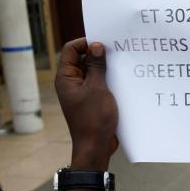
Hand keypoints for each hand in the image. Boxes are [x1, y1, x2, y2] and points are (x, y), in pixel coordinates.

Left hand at [55, 38, 118, 168]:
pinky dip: (109, 80)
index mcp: (66, 77)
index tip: (103, 44)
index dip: (85, 43)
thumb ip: (97, 65)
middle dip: (98, 55)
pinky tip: (123, 79)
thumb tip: (96, 45)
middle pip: (82, 59)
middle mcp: (72, 82)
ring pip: (93, 72)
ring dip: (106, 68)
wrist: (95, 146)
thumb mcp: (97, 88)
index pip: (71, 49)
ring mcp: (82, 91)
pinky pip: (100, 84)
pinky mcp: (93, 100)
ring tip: (122, 64)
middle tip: (117, 51)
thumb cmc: (93, 118)